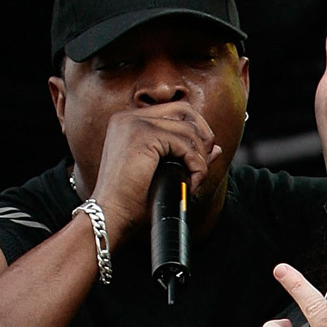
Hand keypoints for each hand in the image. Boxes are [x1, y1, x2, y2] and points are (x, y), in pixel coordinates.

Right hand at [89, 102, 219, 245]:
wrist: (111, 215)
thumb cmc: (132, 200)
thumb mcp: (165, 173)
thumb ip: (188, 155)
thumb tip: (216, 148)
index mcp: (128, 122)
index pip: (175, 111)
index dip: (195, 131)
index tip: (200, 157)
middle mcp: (129, 117)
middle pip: (184, 110)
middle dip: (203, 136)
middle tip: (204, 163)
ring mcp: (134, 123)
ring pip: (189, 129)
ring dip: (200, 157)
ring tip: (194, 180)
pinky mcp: (143, 135)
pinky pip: (185, 144)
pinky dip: (196, 164)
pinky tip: (190, 182)